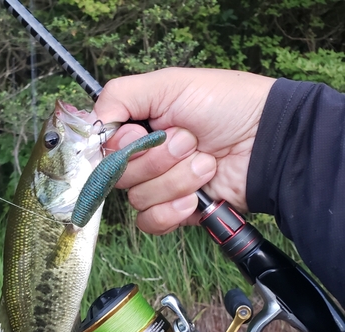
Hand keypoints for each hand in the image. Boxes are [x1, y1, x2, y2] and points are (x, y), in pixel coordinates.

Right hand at [93, 68, 275, 233]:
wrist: (267, 142)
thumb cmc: (225, 105)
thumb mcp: (170, 84)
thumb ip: (121, 96)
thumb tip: (91, 125)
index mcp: (138, 128)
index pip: (103, 148)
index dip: (121, 146)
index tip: (143, 132)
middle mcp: (143, 158)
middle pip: (119, 176)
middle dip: (158, 159)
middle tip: (190, 141)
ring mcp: (159, 186)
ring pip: (138, 199)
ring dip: (176, 180)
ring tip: (206, 163)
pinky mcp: (175, 211)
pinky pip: (151, 222)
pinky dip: (172, 210)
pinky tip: (194, 198)